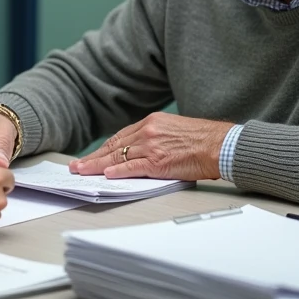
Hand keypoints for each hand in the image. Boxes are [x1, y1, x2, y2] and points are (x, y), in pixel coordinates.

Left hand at [69, 112, 233, 180]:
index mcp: (152, 123)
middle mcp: (148, 131)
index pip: (121, 137)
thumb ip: (156, 138)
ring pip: (118, 157)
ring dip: (97, 166)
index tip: (93, 156)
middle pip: (114, 146)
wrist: (220, 144)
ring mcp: (152, 146)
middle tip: (77, 165)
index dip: (104, 149)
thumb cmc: (203, 140)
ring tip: (82, 171)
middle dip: (93, 157)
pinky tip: (105, 175)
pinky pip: (132, 167)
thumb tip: (142, 151)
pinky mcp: (158, 161)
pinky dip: (117, 171)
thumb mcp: (175, 130)